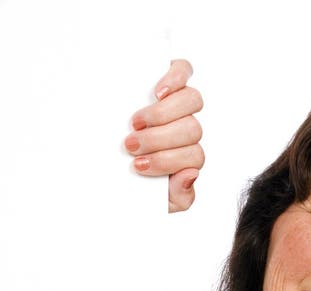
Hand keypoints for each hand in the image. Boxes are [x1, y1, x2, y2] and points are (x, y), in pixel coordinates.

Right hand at [124, 59, 203, 212]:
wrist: (114, 171)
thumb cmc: (137, 178)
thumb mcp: (159, 198)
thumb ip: (179, 197)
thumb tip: (190, 175)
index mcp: (188, 156)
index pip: (195, 157)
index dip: (168, 161)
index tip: (138, 165)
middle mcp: (189, 129)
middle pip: (191, 129)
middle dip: (158, 140)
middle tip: (131, 145)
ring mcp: (182, 103)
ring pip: (191, 101)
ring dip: (161, 114)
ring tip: (135, 123)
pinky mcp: (172, 79)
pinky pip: (184, 70)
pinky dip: (174, 78)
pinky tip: (158, 91)